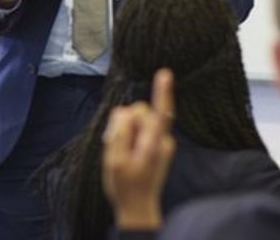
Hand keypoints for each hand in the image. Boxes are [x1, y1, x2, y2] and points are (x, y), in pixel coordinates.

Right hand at [102, 69, 175, 230]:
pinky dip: (132, 135)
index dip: (161, 93)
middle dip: (126, 121)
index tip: (165, 73)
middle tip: (116, 144)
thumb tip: (123, 112)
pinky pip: (142, 128)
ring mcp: (162, 141)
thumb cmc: (125, 186)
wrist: (138, 206)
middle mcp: (163, 139)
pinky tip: (127, 151)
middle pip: (142, 111)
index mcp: (153, 144)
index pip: (160, 113)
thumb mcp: (114, 161)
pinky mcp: (158, 143)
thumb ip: (119, 133)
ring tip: (122, 151)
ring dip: (128, 129)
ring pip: (140, 119)